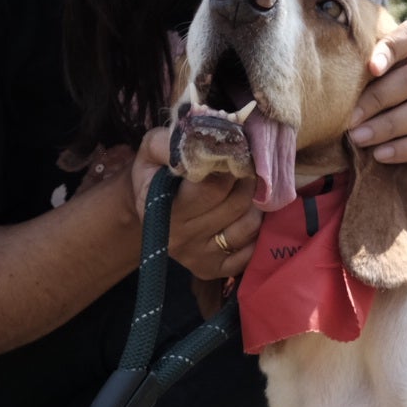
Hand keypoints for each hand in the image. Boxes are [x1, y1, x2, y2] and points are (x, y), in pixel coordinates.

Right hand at [132, 129, 262, 279]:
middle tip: (246, 164)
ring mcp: (196, 257)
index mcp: (163, 208)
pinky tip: (245, 213)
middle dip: (248, 178)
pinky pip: (251, 250)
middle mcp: (179, 238)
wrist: (149, 206)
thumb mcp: (153, 150)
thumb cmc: (155, 173)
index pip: (212, 186)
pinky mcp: (212, 269)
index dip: (231, 164)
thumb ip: (171, 141)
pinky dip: (257, 230)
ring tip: (246, 187)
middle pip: (236, 203)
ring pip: (248, 225)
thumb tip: (201, 137)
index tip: (236, 150)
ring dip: (255, 202)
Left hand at [346, 17, 406, 163]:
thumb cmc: (382, 101)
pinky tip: (381, 154)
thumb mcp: (372, 83)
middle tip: (350, 121)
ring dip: (391, 125)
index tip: (370, 68)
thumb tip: (329, 86)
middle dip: (379, 99)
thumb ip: (361, 76)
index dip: (393, 47)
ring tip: (360, 139)